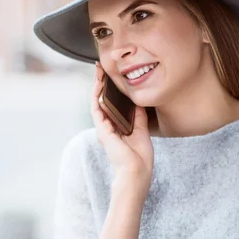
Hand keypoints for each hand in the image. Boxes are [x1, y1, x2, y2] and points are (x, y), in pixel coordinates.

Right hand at [91, 62, 153, 184]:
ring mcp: (103, 128)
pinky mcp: (102, 130)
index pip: (111, 105)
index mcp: (116, 128)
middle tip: (101, 67)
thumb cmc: (140, 157)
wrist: (137, 171)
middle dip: (101, 84)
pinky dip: (97, 94)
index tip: (112, 76)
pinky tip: (99, 83)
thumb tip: (138, 101)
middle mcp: (107, 127)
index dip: (111, 90)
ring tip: (98, 70)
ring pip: (97, 102)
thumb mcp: (141, 130)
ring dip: (97, 85)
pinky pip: (97, 108)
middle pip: (102, 101)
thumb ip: (138, 116)